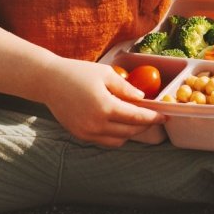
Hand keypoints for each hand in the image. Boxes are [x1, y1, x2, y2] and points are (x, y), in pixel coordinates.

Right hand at [38, 57, 166, 147]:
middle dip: (144, 125)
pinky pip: (105, 141)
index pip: (136, 118)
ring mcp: (87, 132)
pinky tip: (120, 124)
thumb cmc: (77, 73)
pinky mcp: (80, 135)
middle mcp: (96, 124)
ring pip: (118, 140)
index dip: (153, 118)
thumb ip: (126, 88)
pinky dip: (116, 136)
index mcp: (105, 107)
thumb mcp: (105, 74)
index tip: (164, 116)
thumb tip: (142, 98)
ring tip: (136, 120)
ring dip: (130, 132)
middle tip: (153, 117)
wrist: (48, 81)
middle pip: (130, 131)